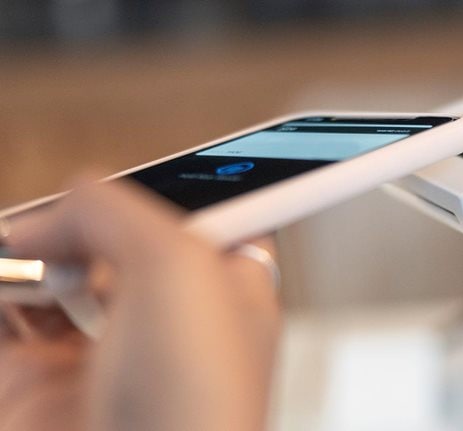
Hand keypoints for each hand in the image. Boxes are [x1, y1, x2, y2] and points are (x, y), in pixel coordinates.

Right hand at [1, 178, 279, 430]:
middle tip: (47, 219)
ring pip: (50, 283)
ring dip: (22, 256)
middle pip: (111, 246)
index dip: (158, 191)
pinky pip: (7, 329)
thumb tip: (73, 197)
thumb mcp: (177, 268)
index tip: (121, 176)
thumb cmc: (196, 409)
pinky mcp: (40, 394)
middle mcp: (166, 324)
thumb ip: (122, 212)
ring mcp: (100, 359)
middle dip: (72, 224)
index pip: (196, 220)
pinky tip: (6, 284)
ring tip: (15, 248)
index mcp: (224, 292)